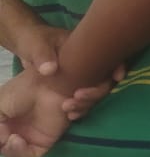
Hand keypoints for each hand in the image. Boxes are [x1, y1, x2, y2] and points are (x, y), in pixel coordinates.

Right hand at [0, 70, 81, 156]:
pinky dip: (21, 152)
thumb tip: (2, 140)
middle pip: (5, 149)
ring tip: (12, 138)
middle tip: (5, 137)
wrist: (48, 86)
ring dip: (9, 150)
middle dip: (3, 146)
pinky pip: (31, 155)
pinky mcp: (44, 141)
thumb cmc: (21, 91)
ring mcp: (30, 137)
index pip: (0, 140)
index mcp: (5, 122)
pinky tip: (18, 141)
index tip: (1, 135)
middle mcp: (16, 131)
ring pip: (15, 154)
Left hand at [5, 24, 121, 118]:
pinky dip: (80, 108)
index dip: (117, 66)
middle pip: (104, 79)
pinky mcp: (71, 87)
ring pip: (94, 92)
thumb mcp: (36, 44)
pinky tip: (71, 115)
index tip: (117, 77)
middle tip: (78, 96)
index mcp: (85, 48)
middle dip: (96, 92)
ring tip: (69, 110)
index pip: (109, 56)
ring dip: (87, 103)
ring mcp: (81, 77)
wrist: (24, 48)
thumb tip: (50, 69)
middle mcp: (88, 64)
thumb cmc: (33, 41)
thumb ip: (42, 56)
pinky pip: (82, 99)